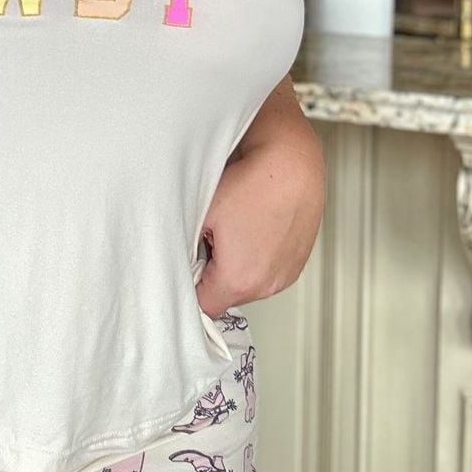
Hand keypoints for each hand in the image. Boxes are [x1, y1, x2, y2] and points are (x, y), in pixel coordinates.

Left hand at [194, 144, 324, 319]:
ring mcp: (284, 276)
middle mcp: (266, 285)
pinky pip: (266, 271)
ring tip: (235, 229)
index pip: (202, 307)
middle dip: (211, 272)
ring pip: (246, 283)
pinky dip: (256, 257)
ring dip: (235, 265)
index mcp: (238, 280)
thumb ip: (184, 250)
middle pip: (225, 296)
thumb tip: (176, 263)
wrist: (290, 164)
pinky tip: (252, 229)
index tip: (185, 268)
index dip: (189, 286)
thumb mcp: (201, 216)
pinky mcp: (296, 264)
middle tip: (210, 237)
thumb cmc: (250, 183)